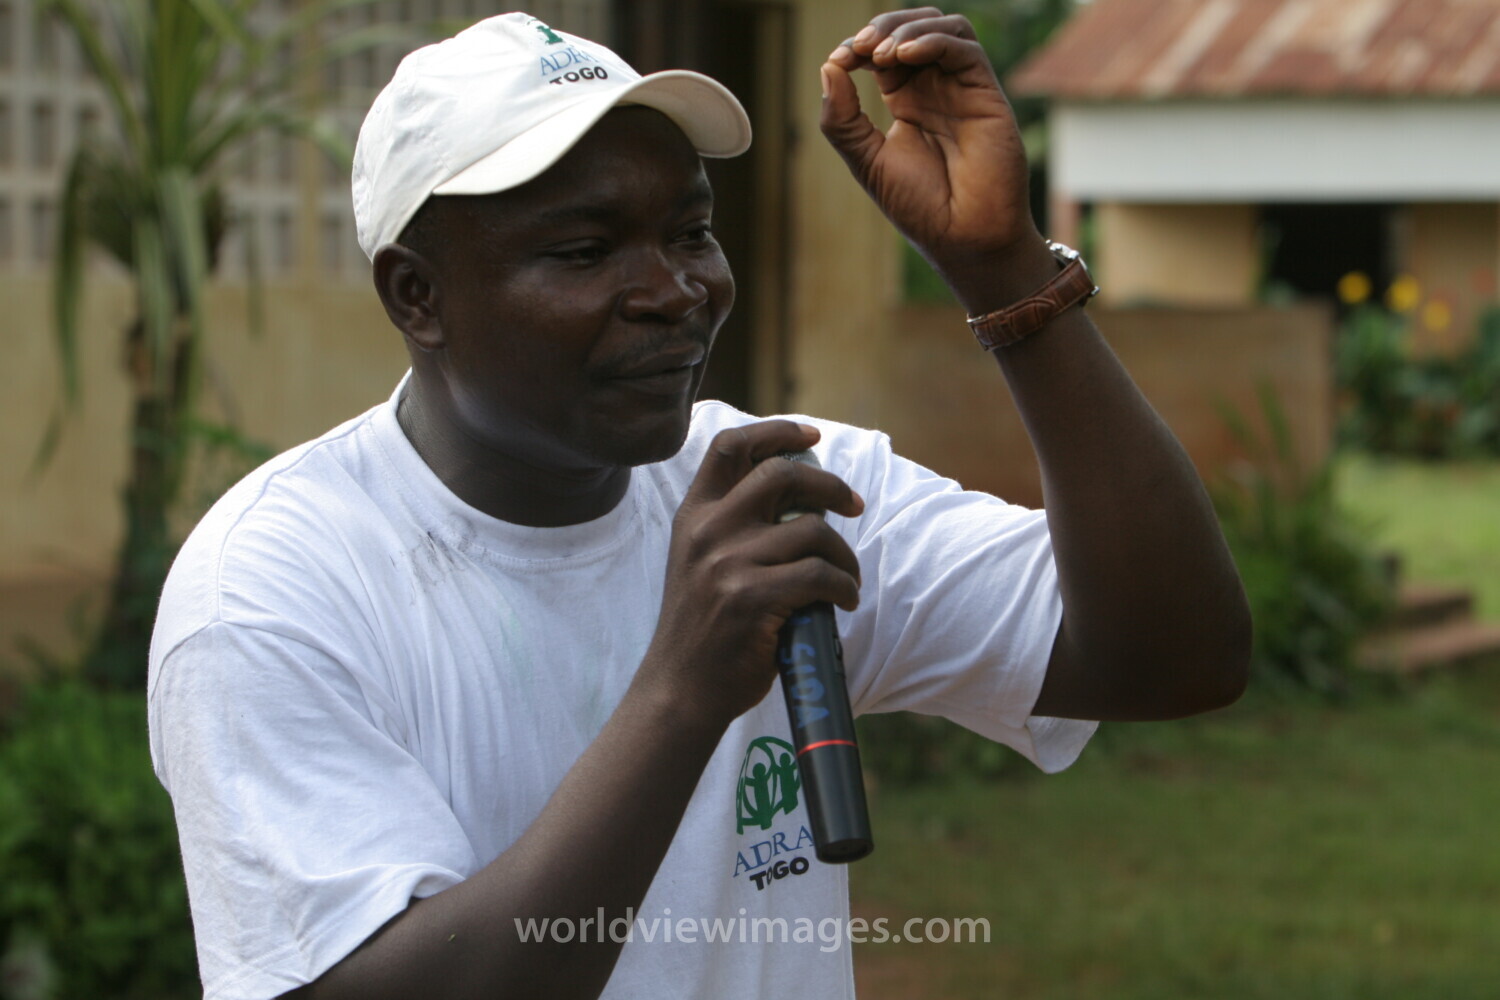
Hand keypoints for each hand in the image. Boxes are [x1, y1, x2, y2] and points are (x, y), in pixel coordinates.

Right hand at [640, 421, 863, 727]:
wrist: (680, 689)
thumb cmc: (702, 628)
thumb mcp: (699, 562)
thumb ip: (733, 526)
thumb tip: (802, 498)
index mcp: (693, 516)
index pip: (730, 447)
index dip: (776, 431)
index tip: (811, 435)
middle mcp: (707, 532)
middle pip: (782, 474)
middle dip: (830, 485)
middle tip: (853, 505)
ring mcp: (728, 564)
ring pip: (813, 531)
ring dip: (843, 554)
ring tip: (846, 578)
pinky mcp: (752, 599)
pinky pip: (820, 576)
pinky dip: (844, 587)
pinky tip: (842, 601)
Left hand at [821, 8, 1052, 311]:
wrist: (962, 238)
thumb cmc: (920, 206)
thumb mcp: (868, 161)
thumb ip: (843, 120)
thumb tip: (828, 68)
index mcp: (907, 100)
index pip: (883, 51)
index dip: (858, 46)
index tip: (839, 60)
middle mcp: (937, 88)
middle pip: (913, 28)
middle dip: (882, 27)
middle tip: (858, 48)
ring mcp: (962, 88)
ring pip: (943, 27)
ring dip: (907, 28)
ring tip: (879, 53)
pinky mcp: (986, 94)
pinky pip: (964, 48)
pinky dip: (932, 40)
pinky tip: (904, 55)